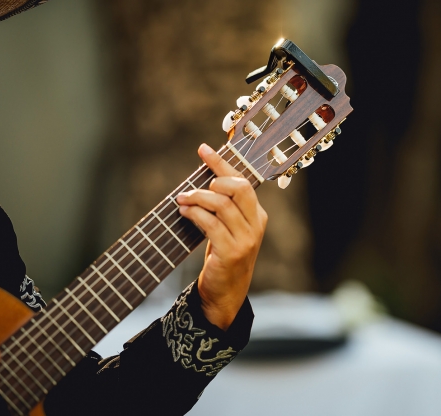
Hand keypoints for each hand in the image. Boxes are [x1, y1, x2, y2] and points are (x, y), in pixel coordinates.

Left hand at [176, 143, 266, 330]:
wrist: (225, 292)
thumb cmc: (223, 255)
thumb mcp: (228, 227)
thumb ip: (222, 205)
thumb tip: (202, 177)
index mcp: (258, 215)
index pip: (242, 180)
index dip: (221, 163)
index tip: (203, 149)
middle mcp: (257, 225)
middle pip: (238, 188)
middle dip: (212, 182)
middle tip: (193, 189)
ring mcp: (247, 240)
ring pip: (222, 205)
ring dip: (197, 198)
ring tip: (182, 200)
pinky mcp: (232, 253)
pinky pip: (212, 225)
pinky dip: (195, 214)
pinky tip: (184, 213)